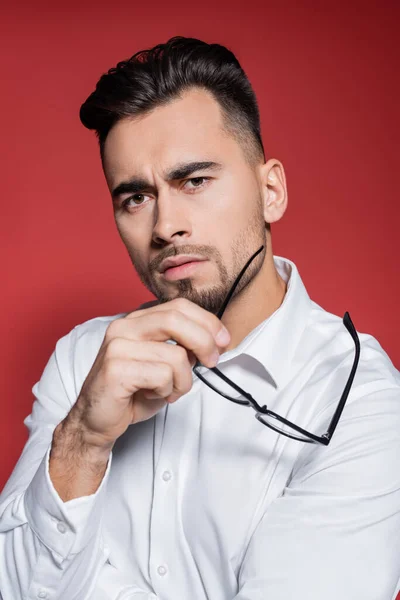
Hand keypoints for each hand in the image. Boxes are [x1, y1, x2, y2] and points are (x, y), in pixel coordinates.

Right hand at [67, 298, 230, 449]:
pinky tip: (153, 395)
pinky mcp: (115, 368)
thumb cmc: (132, 392)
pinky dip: (167, 391)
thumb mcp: (163, 363)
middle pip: (177, 319)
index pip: (179, 306)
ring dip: (183, 380)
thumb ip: (184, 347)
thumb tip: (215, 340)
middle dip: (204, 342)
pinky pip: (162, 376)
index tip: (223, 340)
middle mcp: (124, 326)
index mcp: (137, 320)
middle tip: (212, 362)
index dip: (207, 321)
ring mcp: (117, 345)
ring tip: (170, 390)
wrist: (96, 421)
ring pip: (176, 355)